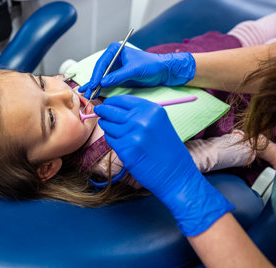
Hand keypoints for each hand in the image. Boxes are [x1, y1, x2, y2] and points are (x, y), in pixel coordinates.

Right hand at [79, 43, 195, 98]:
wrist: (162, 71)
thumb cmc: (151, 65)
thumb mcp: (134, 70)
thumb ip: (118, 76)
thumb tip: (103, 83)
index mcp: (115, 50)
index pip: (102, 63)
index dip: (97, 75)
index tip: (93, 84)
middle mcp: (112, 58)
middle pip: (99, 71)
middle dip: (93, 82)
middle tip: (87, 92)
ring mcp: (113, 67)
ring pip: (100, 77)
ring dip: (93, 86)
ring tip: (86, 94)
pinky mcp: (116, 76)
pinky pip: (105, 82)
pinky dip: (99, 88)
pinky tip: (91, 92)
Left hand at [94, 95, 233, 235]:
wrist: (176, 175)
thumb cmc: (167, 150)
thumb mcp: (158, 123)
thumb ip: (139, 113)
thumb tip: (114, 106)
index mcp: (152, 110)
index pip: (122, 99)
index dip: (111, 101)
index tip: (107, 103)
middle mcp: (141, 119)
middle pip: (110, 110)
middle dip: (103, 110)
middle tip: (99, 111)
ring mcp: (132, 134)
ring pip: (107, 125)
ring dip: (107, 126)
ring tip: (113, 130)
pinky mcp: (125, 149)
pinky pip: (110, 139)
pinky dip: (112, 140)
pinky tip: (121, 143)